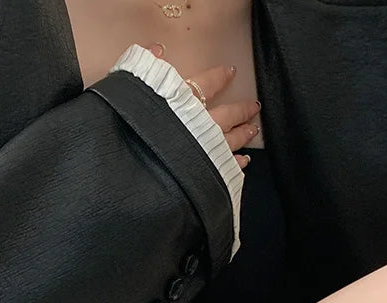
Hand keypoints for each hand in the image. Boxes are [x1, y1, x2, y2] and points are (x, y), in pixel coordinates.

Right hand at [135, 47, 258, 170]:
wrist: (140, 158)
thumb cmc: (135, 123)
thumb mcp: (132, 87)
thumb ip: (145, 67)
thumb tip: (157, 50)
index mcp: (185, 100)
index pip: (208, 83)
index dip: (220, 76)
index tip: (231, 71)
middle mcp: (200, 122)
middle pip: (228, 113)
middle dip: (241, 110)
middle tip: (254, 107)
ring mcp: (206, 147)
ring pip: (232, 138)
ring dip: (244, 133)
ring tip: (253, 129)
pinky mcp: (207, 169)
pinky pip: (228, 165)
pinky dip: (238, 162)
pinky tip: (245, 160)